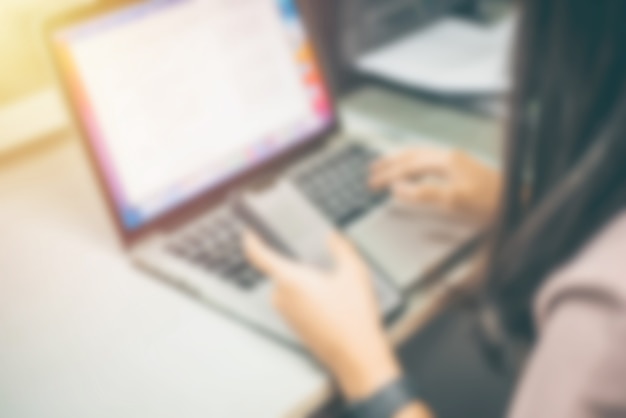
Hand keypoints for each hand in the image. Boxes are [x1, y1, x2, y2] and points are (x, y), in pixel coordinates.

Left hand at [244, 231, 400, 399]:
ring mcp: (287, 315)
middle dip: (298, 266)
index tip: (249, 233)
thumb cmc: (353, 316)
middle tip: (321, 266)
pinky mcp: (296, 327)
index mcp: (291, 280)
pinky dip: (310, 300)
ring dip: (305, 285)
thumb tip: (332, 237)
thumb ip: (341, 248)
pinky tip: (332, 305)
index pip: (260, 256)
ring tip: (333, 288)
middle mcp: (283, 298)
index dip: (252, 241)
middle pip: (281, 272)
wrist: (356, 355)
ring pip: (291, 289)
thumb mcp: (354, 272)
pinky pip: (297, 305)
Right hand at [370, 147, 500, 218]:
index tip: (372, 184)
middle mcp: (449, 155)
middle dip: (389, 163)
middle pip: (411, 155)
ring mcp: (455, 159)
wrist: (516, 202)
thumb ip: (424, 193)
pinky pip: (428, 159)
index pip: (408, 165)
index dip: (388, 175)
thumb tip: (398, 188)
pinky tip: (412, 170)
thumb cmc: (489, 202)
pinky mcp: (460, 166)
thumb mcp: (454, 201)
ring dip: (400, 160)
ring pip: (419, 155)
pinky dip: (413, 163)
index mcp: (445, 160)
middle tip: (371, 172)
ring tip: (385, 165)